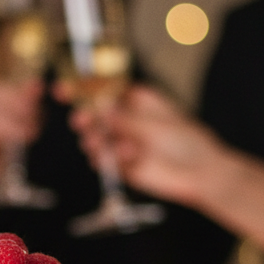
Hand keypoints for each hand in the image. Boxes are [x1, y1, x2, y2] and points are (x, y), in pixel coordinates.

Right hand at [68, 84, 235, 209]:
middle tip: (80, 120)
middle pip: (94, 115)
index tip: (63, 90)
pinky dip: (110, 158)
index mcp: (137, 101)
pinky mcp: (122, 166)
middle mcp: (127, 121)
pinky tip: (128, 156)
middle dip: (84, 117)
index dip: (83, 90)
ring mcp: (123, 144)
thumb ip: (125, 117)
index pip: (104, 91)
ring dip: (93, 140)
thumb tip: (100, 108)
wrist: (199, 174)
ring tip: (98, 142)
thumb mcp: (155, 122)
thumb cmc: (186, 141)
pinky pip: (103, 160)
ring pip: (95, 139)